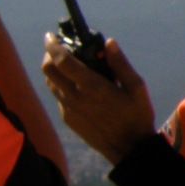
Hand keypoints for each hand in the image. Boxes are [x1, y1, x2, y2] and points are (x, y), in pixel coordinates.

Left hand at [41, 35, 155, 164]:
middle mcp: (75, 97)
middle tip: (60, 48)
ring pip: (50, 83)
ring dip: (54, 70)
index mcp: (92, 87)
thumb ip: (120, 63)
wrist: (129, 149)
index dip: (53, 46)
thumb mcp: (137, 87)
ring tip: (69, 64)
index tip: (50, 36)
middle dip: (50, 55)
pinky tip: (77, 85)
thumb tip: (108, 42)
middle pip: (48, 70)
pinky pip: (58, 96)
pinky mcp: (68, 119)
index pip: (62, 61)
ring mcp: (69, 110)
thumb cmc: (137, 116)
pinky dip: (61, 85)